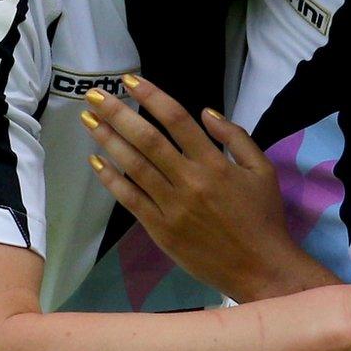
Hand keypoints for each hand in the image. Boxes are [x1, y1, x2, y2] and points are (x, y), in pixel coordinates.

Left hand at [81, 75, 299, 300]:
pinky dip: (111, 179)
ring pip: (133, 166)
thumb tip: (206, 111)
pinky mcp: (160, 229)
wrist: (261, 270)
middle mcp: (190, 181)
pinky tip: (96, 162)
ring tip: (88, 119)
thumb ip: (236, 137)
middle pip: (147, 139)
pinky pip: (130, 199)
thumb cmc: (263, 218)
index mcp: (215, 163)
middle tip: (94, 95)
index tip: (129, 81)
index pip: (176, 120)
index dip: (151, 97)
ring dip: (107, 140)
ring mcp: (172, 206)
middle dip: (117, 113)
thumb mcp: (262, 171)